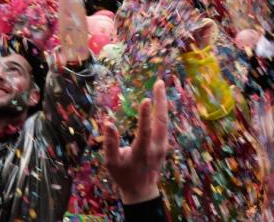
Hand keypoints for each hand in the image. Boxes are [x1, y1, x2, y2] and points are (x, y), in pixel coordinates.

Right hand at [103, 79, 168, 204]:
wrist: (142, 191)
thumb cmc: (124, 175)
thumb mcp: (112, 163)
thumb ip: (110, 144)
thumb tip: (108, 123)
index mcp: (141, 153)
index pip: (145, 132)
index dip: (145, 116)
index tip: (146, 99)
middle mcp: (155, 148)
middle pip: (161, 122)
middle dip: (160, 101)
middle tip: (159, 82)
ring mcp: (162, 146)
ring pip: (164, 121)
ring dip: (162, 102)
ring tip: (159, 85)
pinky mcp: (164, 144)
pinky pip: (164, 124)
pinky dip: (162, 110)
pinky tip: (160, 98)